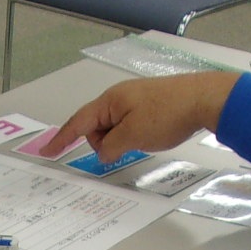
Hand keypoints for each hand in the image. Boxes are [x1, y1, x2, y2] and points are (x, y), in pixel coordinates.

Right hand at [39, 72, 241, 162]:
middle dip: (104, 143)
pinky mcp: (149, 105)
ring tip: (144, 140)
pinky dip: (132, 135)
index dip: (61, 139)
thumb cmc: (167, 114)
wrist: (204, 99)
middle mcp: (118, 97)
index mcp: (109, 102)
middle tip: (125, 148)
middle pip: (97, 127)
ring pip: (115, 128)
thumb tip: (103, 151)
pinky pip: (130, 124)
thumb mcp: (132, 136)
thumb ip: (111, 146)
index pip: (78, 122)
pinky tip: (151, 135)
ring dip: (121, 140)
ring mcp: (135, 100)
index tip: (47, 151)